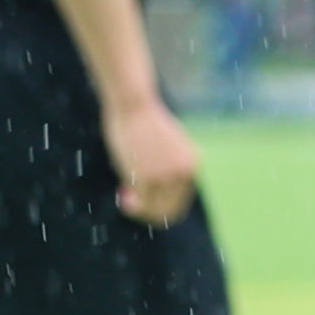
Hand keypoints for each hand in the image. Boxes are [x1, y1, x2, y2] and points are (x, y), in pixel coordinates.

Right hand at [102, 90, 203, 225]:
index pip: (180, 200)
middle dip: (149, 210)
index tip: (144, 199)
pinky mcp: (147, 177)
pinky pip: (139, 202)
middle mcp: (184, 173)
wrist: (133, 104)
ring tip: (125, 196)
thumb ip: (164, 170)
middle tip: (131, 201)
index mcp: (191, 165)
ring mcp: (166, 177)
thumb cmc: (142, 122)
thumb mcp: (163, 148)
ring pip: (154, 209)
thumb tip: (148, 196)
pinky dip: (130, 204)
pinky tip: (123, 194)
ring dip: (139, 209)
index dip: (160, 204)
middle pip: (169, 210)